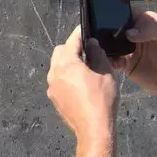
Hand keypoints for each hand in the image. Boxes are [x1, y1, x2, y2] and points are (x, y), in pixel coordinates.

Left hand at [47, 26, 118, 140]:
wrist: (93, 128)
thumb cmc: (102, 100)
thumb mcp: (105, 73)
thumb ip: (97, 54)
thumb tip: (91, 43)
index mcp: (67, 65)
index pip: (72, 41)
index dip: (80, 33)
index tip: (85, 28)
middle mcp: (54, 73)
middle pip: (59, 52)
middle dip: (71, 48)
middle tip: (87, 50)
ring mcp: (51, 87)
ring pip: (57, 66)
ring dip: (68, 63)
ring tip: (85, 67)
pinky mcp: (53, 98)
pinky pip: (57, 80)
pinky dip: (66, 76)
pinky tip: (80, 83)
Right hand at [110, 10, 156, 121]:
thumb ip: (154, 30)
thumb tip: (130, 33)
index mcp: (147, 22)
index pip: (129, 12)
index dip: (119, 13)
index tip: (109, 17)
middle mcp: (136, 33)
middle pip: (116, 27)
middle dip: (107, 29)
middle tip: (101, 34)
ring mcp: (130, 49)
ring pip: (112, 43)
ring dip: (106, 45)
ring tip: (104, 49)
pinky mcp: (126, 64)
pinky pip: (113, 60)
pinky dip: (110, 60)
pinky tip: (115, 63)